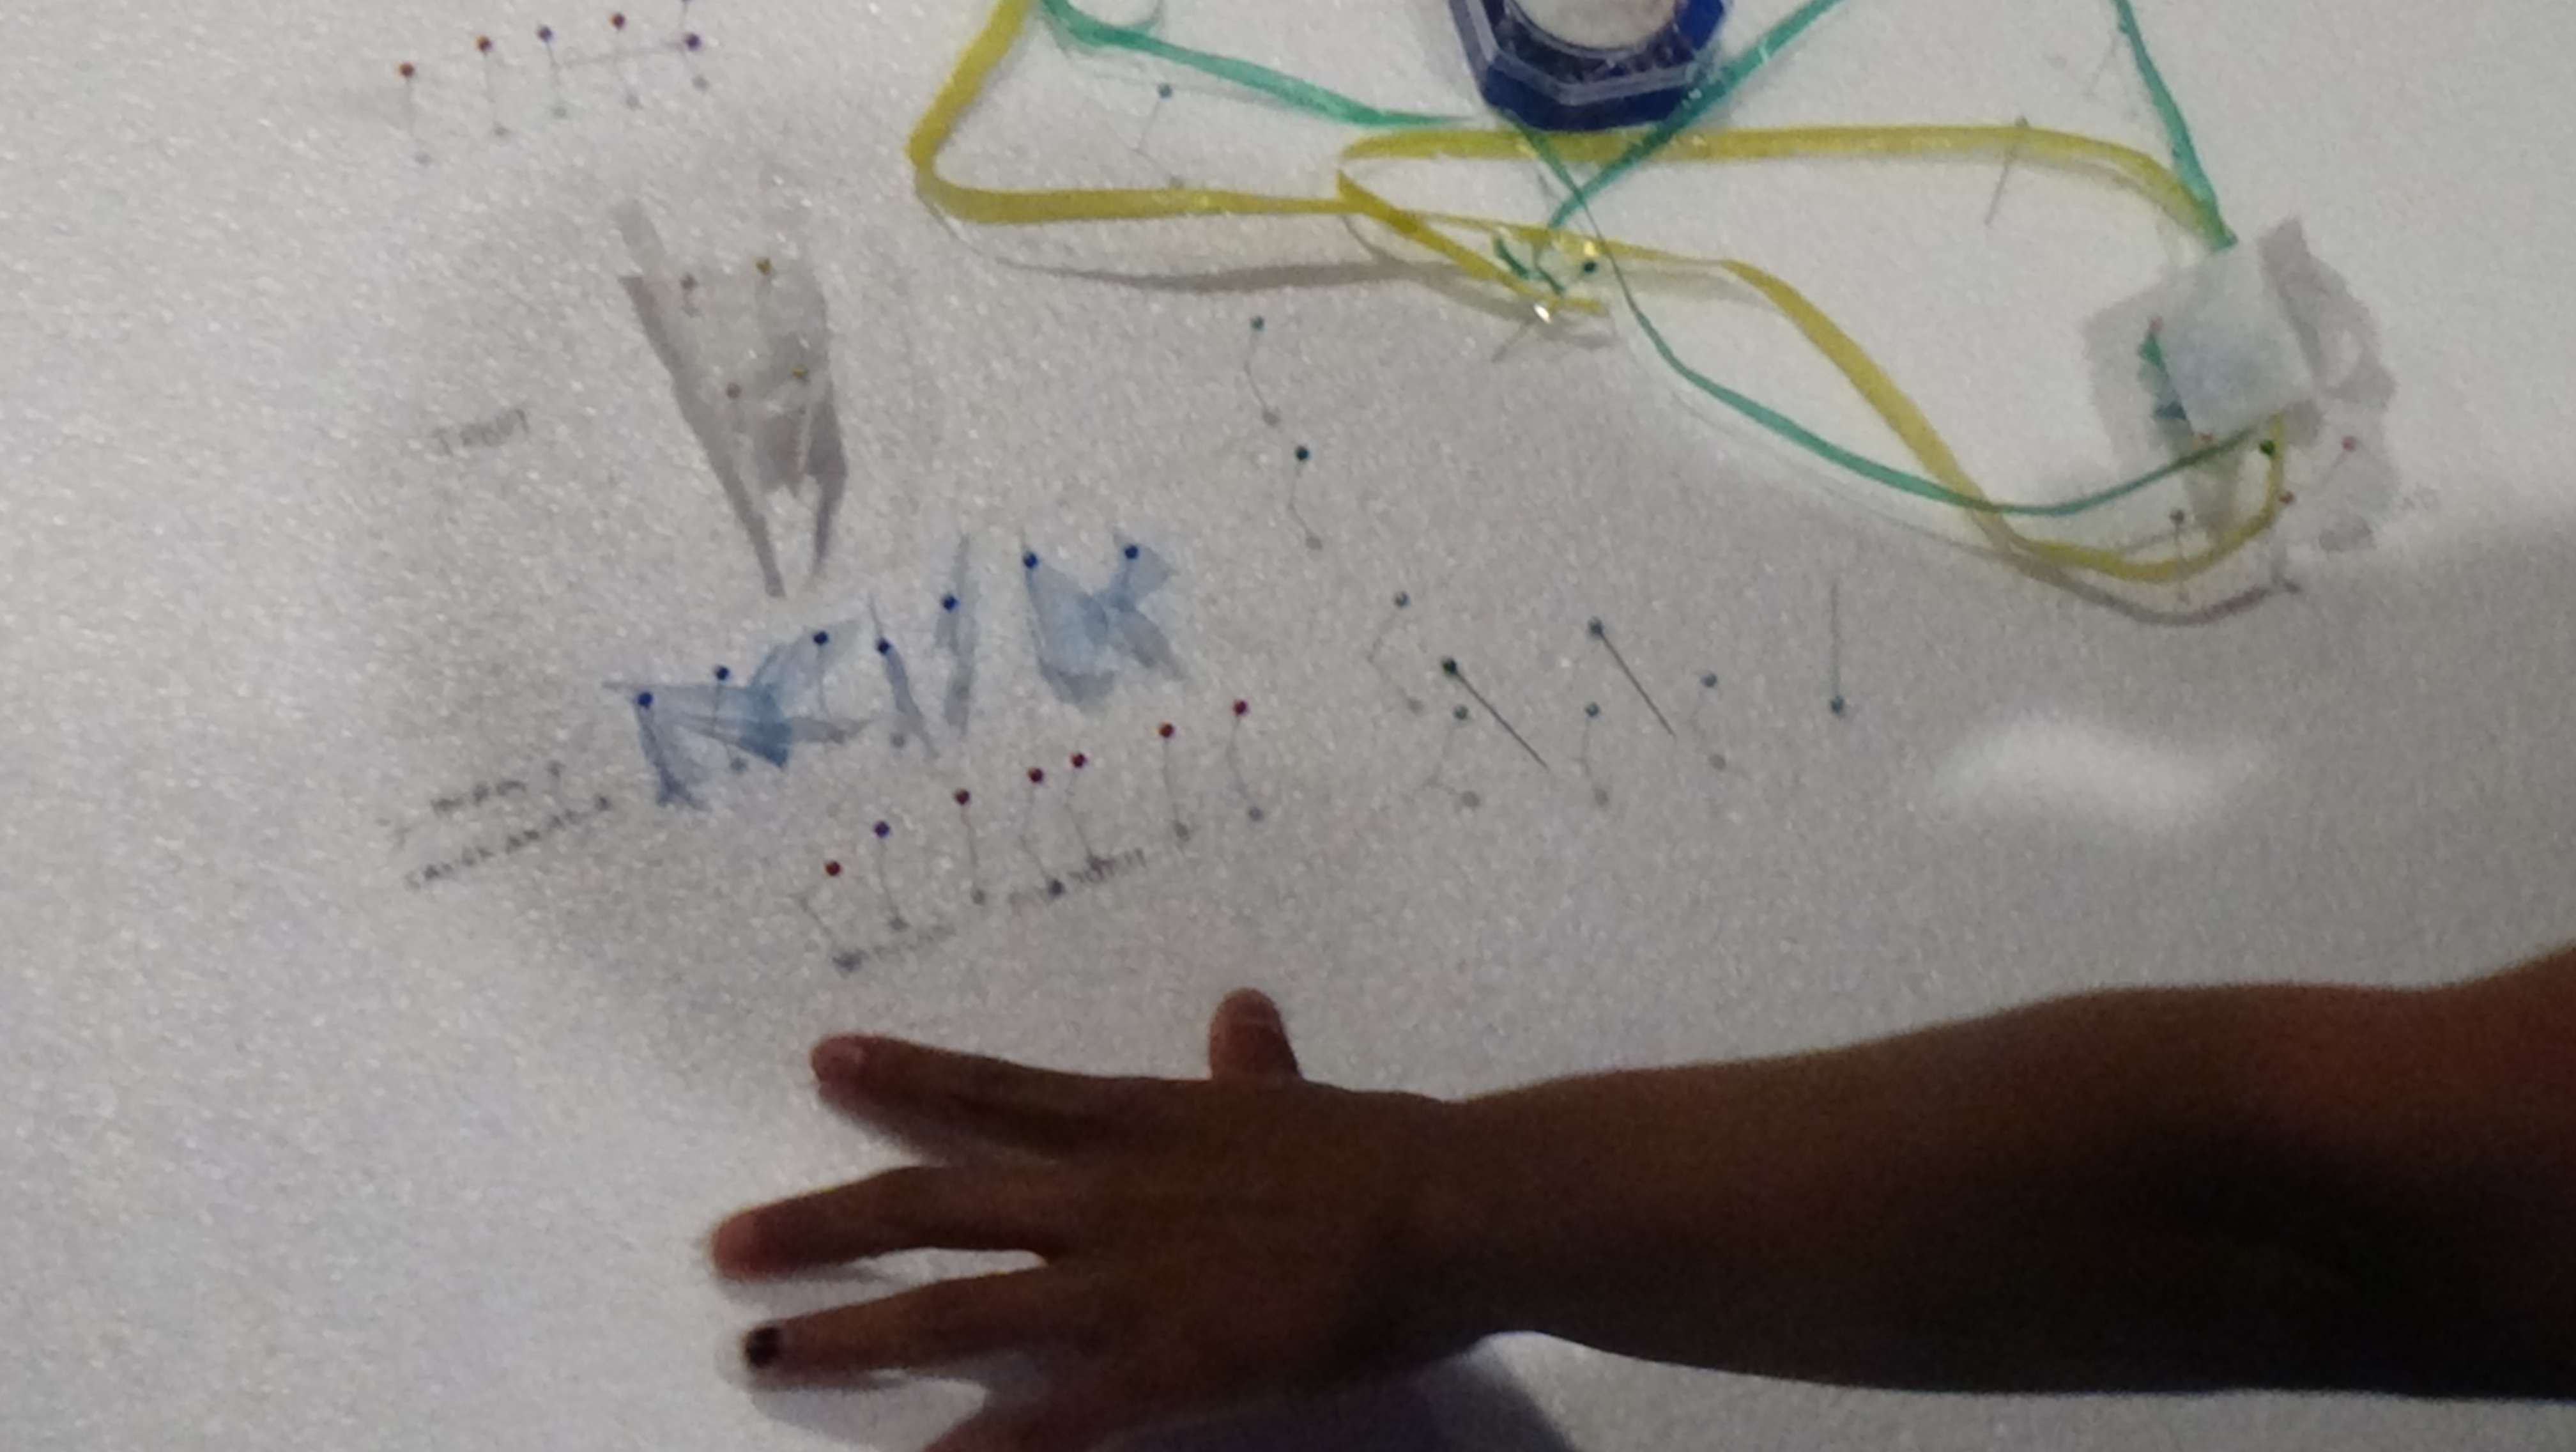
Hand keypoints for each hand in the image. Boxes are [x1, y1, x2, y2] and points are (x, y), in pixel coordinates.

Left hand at [711, 991, 1481, 1451]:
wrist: (1437, 1209)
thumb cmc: (1370, 1148)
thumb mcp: (1292, 1095)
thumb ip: (1249, 1061)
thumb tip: (1240, 1011)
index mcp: (1132, 1120)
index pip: (992, 1094)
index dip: (904, 1077)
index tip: (824, 1061)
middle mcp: (1099, 1195)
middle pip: (932, 1205)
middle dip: (823, 1227)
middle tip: (729, 1248)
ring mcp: (1120, 1283)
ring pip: (957, 1308)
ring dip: (853, 1331)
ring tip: (764, 1348)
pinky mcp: (1162, 1366)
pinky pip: (1049, 1420)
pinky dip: (977, 1450)